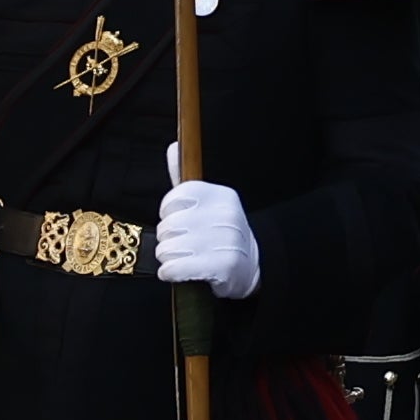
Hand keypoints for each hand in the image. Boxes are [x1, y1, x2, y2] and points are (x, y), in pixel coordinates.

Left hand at [154, 169, 259, 297]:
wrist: (252, 266)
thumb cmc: (220, 233)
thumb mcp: (209, 203)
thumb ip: (185, 178)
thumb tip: (173, 147)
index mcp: (221, 195)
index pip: (173, 199)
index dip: (168, 213)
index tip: (179, 220)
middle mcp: (224, 216)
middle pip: (167, 226)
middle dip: (167, 239)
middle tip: (182, 244)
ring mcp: (224, 242)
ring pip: (167, 248)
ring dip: (168, 258)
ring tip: (183, 258)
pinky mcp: (220, 267)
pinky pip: (173, 268)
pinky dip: (169, 272)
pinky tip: (178, 271)